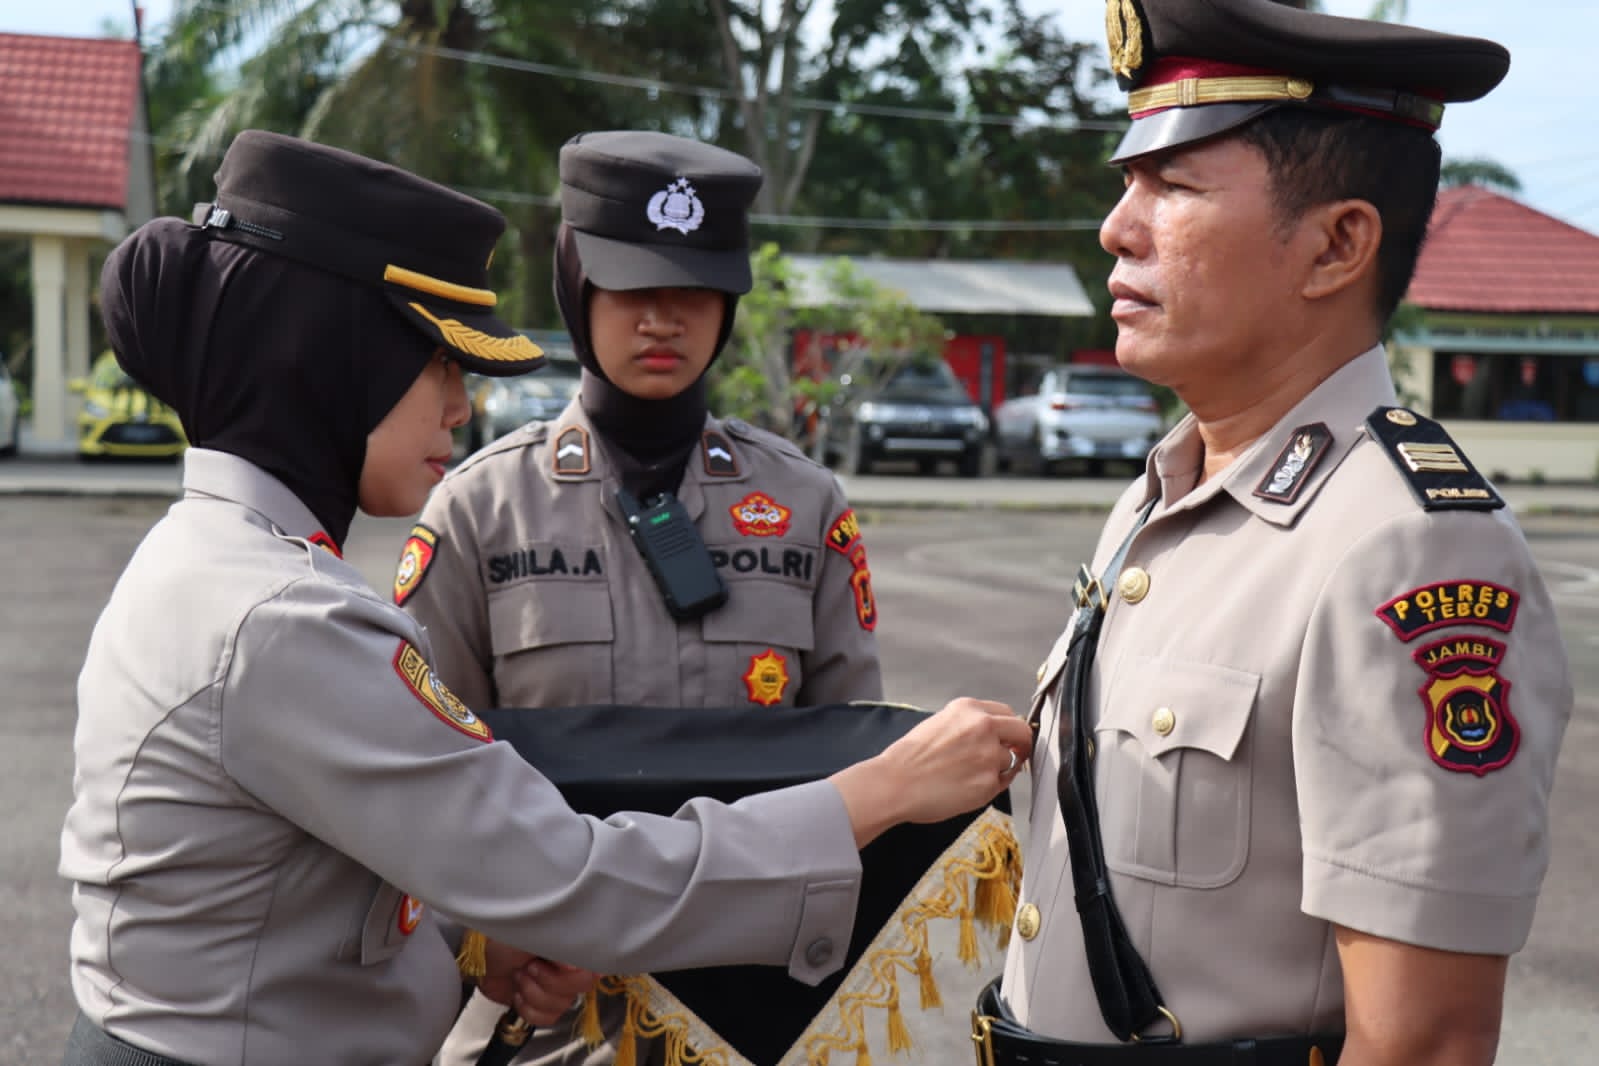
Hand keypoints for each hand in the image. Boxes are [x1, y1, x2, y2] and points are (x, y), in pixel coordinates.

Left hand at [477, 941, 600, 1026]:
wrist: (478, 957)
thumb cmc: (504, 937)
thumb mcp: (533, 934)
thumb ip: (560, 948)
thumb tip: (576, 967)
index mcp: (573, 945)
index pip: (594, 965)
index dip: (574, 971)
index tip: (556, 965)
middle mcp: (570, 966)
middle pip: (579, 988)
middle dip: (548, 981)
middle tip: (530, 967)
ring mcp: (556, 986)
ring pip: (562, 1005)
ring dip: (534, 993)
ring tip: (519, 976)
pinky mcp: (541, 1004)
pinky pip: (548, 1018)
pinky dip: (528, 1008)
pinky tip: (518, 993)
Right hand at [831, 698, 1030, 846]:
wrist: (895, 783)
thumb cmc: (909, 758)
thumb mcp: (939, 723)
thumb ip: (967, 724)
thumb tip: (991, 736)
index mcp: (968, 709)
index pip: (1007, 712)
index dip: (1010, 728)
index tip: (1010, 737)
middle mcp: (983, 727)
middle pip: (1021, 731)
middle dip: (1021, 744)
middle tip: (1016, 754)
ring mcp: (989, 755)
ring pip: (1011, 761)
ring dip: (999, 768)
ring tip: (971, 776)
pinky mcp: (989, 782)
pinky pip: (1002, 783)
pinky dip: (991, 786)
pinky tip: (969, 787)